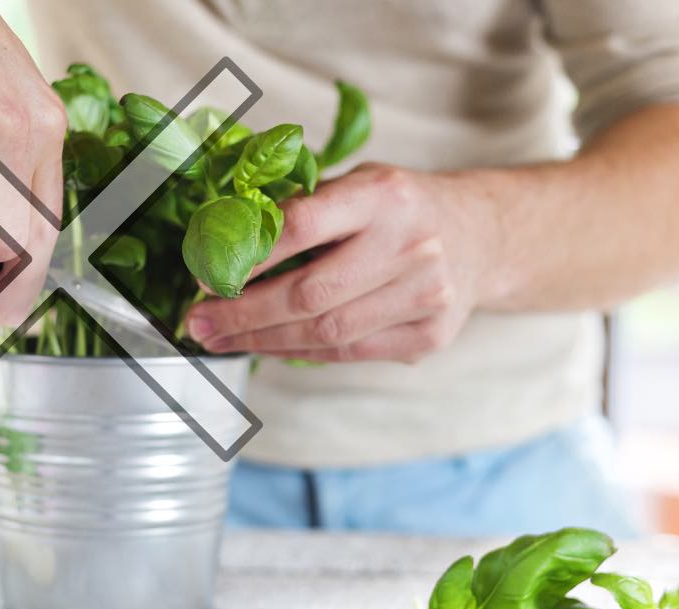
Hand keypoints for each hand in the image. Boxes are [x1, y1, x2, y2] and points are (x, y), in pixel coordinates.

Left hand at [185, 164, 495, 362]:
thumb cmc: (398, 208)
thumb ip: (305, 209)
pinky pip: (350, 353)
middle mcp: (410, 244)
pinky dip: (301, 352)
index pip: (302, 226)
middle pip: (309, 293)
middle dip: (242, 314)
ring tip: (220, 340)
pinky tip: (268, 346)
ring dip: (263, 341)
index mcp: (383, 194)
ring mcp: (425, 295)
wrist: (480, 236)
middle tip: (197, 323)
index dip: (247, 257)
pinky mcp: (430, 335)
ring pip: (326, 333)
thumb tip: (224, 244)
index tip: (203, 276)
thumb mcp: (358, 184)